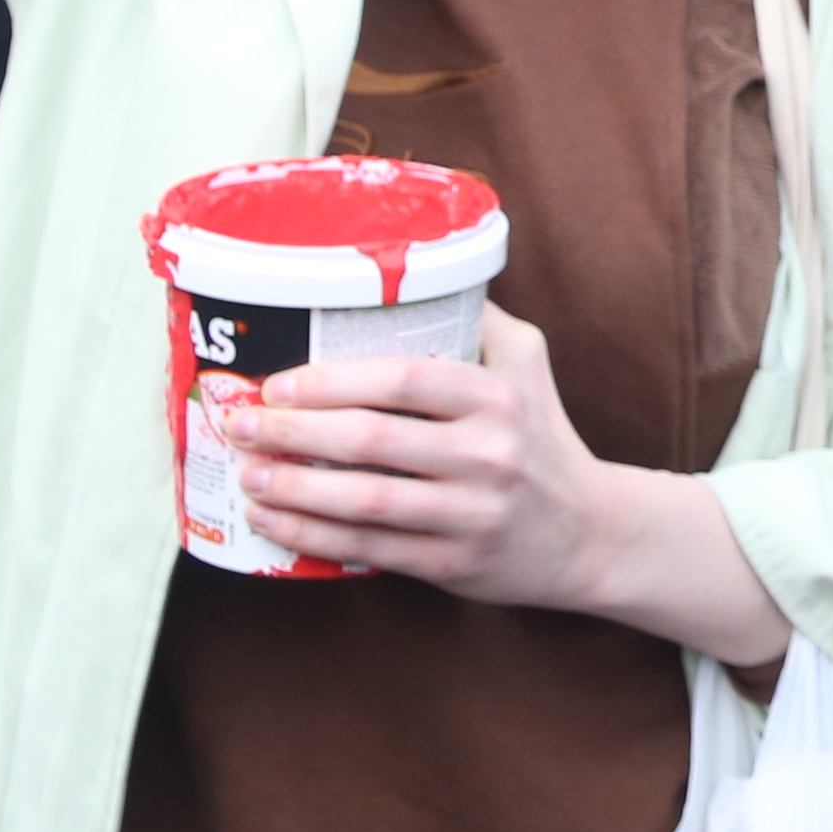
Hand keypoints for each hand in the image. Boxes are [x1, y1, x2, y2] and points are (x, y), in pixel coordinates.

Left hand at [230, 306, 781, 658]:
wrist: (591, 533)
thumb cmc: (544, 436)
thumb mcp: (529, 363)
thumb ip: (476, 319)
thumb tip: (412, 267)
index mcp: (498, 397)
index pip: (405, 379)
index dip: (333, 380)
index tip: (279, 383)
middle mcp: (488, 453)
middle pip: (371, 440)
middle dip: (293, 432)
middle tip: (241, 423)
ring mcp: (470, 513)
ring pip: (363, 501)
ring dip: (292, 488)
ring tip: (246, 471)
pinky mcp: (453, 563)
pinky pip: (369, 549)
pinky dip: (311, 537)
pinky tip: (273, 521)